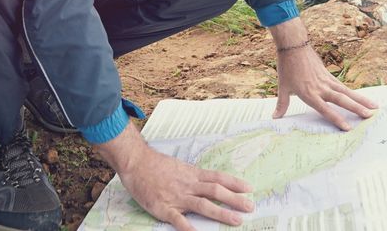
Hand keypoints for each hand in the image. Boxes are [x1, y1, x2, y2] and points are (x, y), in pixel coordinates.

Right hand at [94, 125, 253, 229]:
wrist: (136, 162)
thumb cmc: (155, 165)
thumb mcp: (178, 167)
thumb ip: (192, 176)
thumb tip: (208, 182)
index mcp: (192, 174)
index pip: (218, 178)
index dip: (235, 183)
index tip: (249, 188)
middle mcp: (188, 185)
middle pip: (216, 192)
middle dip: (235, 200)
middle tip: (250, 206)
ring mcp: (177, 197)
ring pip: (203, 205)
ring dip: (221, 213)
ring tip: (236, 221)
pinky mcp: (163, 208)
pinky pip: (178, 220)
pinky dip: (189, 228)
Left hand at [268, 19, 377, 128]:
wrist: (294, 46)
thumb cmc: (287, 67)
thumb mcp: (283, 87)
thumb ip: (282, 104)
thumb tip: (275, 117)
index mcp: (309, 93)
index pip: (325, 109)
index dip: (337, 118)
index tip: (348, 127)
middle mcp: (321, 88)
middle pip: (341, 100)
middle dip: (356, 108)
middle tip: (369, 116)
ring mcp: (327, 81)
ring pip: (347, 92)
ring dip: (361, 100)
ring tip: (374, 107)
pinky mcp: (329, 75)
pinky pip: (343, 86)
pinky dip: (354, 93)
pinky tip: (362, 98)